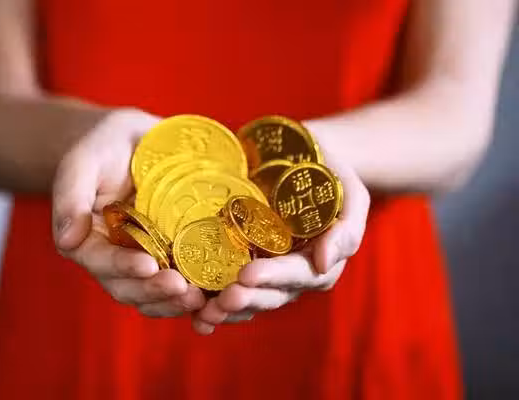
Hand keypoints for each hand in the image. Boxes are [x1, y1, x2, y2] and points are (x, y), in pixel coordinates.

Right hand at [52, 108, 205, 316]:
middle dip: (154, 292)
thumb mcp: (84, 160)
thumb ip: (70, 195)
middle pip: (128, 287)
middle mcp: (114, 257)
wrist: (134, 142)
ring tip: (200, 298)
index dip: (122, 267)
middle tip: (182, 289)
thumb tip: (68, 241)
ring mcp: (144, 260)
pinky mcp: (170, 257)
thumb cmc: (104, 146)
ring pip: (153, 294)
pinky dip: (193, 294)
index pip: (101, 261)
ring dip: (174, 302)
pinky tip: (213, 295)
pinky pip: (178, 283)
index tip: (147, 266)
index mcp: (88, 239)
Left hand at [191, 150, 369, 333]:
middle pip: (269, 295)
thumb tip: (323, 262)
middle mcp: (290, 275)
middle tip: (222, 300)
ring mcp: (264, 272)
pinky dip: (211, 304)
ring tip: (204, 313)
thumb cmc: (328, 172)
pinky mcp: (240, 264)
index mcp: (317, 262)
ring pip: (248, 300)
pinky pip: (227, 289)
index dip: (273, 277)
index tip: (247, 275)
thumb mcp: (348, 192)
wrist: (298, 159)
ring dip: (226, 311)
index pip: (297, 274)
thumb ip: (347, 228)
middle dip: (246, 299)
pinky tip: (193, 314)